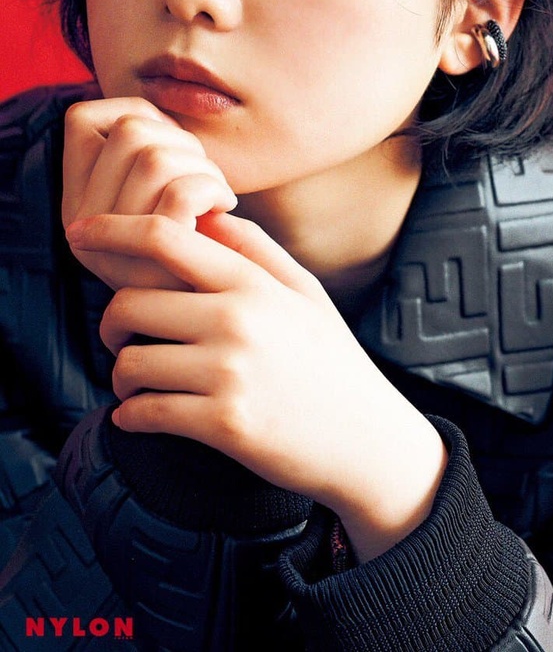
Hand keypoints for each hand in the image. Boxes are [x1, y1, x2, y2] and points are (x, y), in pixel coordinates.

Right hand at [63, 98, 236, 288]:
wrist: (226, 306)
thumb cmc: (204, 236)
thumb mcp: (162, 187)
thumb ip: (148, 148)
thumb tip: (162, 103)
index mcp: (76, 199)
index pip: (82, 117)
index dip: (140, 117)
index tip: (171, 150)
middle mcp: (81, 224)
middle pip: (130, 131)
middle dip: (183, 142)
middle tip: (203, 178)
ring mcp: (114, 247)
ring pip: (156, 156)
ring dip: (203, 166)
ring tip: (214, 196)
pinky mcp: (152, 264)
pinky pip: (183, 190)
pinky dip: (214, 188)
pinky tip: (223, 208)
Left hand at [66, 211, 447, 561]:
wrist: (366, 439)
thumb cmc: (331, 361)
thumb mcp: (306, 293)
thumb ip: (256, 251)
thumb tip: (205, 218)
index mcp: (253, 283)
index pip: (167, 237)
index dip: (113, 228)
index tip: (81, 232)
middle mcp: (237, 321)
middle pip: (129, 303)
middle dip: (109, 324)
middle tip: (119, 339)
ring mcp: (229, 373)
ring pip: (129, 363)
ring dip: (120, 375)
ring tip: (139, 382)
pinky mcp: (222, 424)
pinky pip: (142, 413)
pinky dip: (130, 416)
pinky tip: (143, 415)